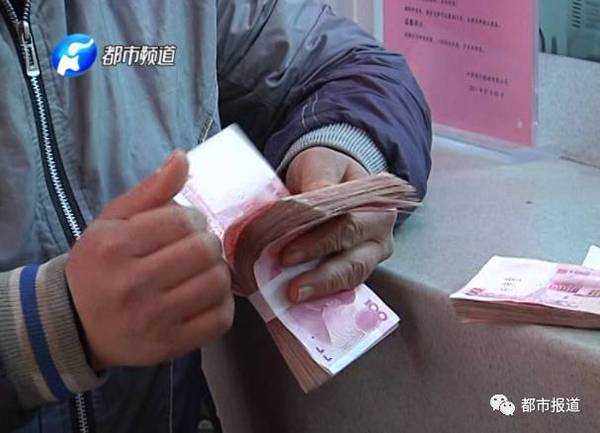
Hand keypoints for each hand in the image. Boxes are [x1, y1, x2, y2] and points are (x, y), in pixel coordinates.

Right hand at [66, 151, 233, 369]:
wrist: (74, 324)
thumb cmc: (98, 265)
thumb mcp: (112, 222)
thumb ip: (150, 190)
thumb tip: (182, 157)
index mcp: (115, 247)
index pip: (184, 221)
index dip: (194, 220)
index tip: (186, 227)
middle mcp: (132, 285)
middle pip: (204, 251)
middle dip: (208, 244)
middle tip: (196, 248)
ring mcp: (151, 319)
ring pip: (216, 283)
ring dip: (218, 271)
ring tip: (202, 271)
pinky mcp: (168, 346)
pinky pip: (219, 320)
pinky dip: (222, 304)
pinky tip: (206, 296)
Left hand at [282, 147, 394, 302]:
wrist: (330, 176)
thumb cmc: (326, 169)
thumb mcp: (321, 164)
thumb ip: (319, 179)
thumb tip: (312, 200)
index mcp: (377, 204)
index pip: (348, 226)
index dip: (319, 243)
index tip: (287, 255)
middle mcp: (380, 234)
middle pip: (355, 260)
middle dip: (323, 277)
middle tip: (293, 289)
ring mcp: (372, 255)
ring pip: (352, 277)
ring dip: (323, 290)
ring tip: (294, 297)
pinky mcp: (357, 269)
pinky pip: (345, 287)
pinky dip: (324, 296)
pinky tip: (302, 305)